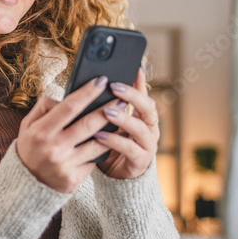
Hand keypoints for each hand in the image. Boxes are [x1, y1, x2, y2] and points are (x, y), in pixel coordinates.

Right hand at [16, 74, 127, 193]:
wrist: (26, 184)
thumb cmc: (30, 148)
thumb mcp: (28, 125)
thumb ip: (44, 107)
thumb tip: (65, 97)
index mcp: (41, 132)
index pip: (69, 108)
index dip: (87, 93)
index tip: (101, 81)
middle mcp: (53, 148)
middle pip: (88, 125)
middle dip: (108, 110)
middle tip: (122, 100)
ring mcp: (64, 165)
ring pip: (97, 145)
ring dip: (113, 131)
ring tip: (124, 120)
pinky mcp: (73, 179)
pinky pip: (93, 161)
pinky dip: (102, 151)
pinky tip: (113, 141)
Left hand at [94, 63, 159, 179]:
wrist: (116, 176)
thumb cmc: (110, 144)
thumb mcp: (107, 122)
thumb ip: (103, 106)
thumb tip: (88, 85)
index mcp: (142, 115)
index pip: (143, 92)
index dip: (141, 78)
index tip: (136, 63)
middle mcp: (149, 127)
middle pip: (148, 107)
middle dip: (132, 95)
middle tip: (114, 86)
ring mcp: (147, 144)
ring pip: (140, 128)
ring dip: (123, 118)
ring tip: (105, 112)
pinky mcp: (140, 160)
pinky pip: (130, 149)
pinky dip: (115, 141)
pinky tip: (100, 136)